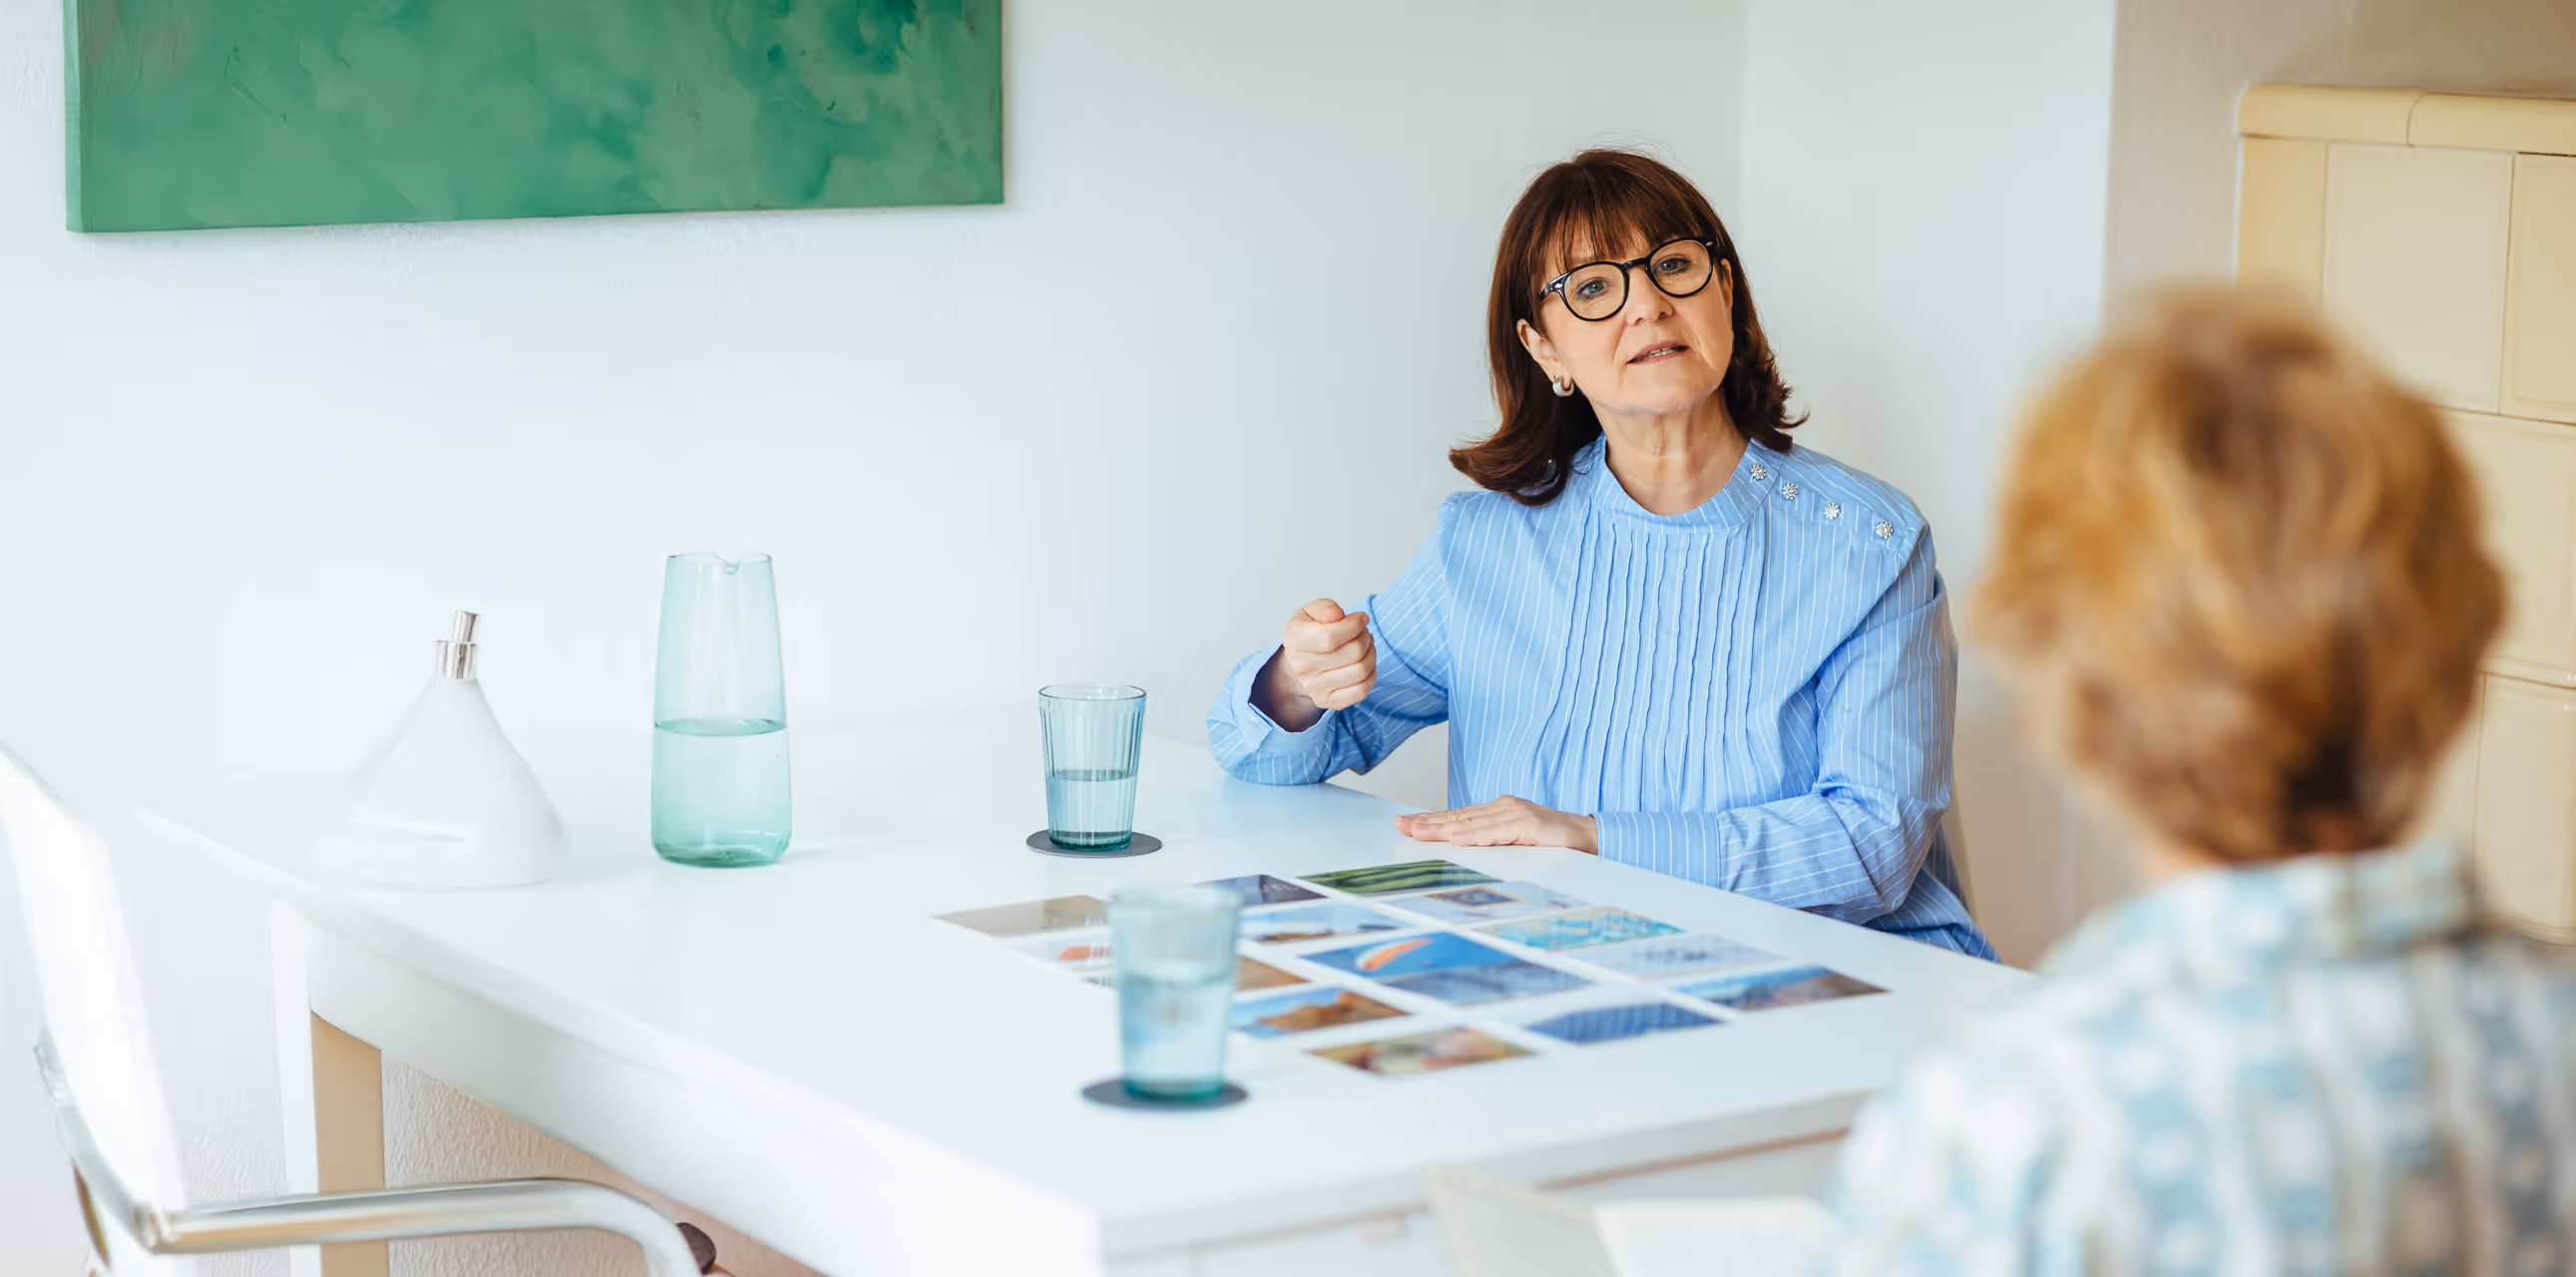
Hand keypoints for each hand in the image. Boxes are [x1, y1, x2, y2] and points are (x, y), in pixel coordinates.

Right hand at [1255, 598, 1375, 730]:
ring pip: (1360, 671)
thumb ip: (1324, 608)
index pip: (1330, 636)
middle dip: (1365, 637)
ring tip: (1366, 645)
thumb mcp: (1311, 612)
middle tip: (1363, 631)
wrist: (1300, 663)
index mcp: (1295, 639)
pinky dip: (1371, 675)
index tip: (1361, 618)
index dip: (1353, 625)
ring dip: (1371, 654)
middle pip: (1352, 653)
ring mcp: (1315, 687)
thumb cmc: (1310, 633)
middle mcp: (1302, 666)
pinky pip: (1361, 691)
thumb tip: (1337, 614)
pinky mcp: (1328, 701)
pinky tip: (1365, 663)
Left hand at [1394, 796, 1597, 852]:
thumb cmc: (1554, 842)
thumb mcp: (1516, 841)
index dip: (1431, 821)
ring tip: (1417, 832)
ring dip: (1441, 829)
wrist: (1590, 837)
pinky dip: (1475, 836)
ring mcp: (1516, 814)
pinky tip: (1456, 839)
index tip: (1406, 825)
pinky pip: (1497, 832)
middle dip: (1426, 823)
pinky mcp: (1529, 825)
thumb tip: (1461, 849)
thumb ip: (1493, 841)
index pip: (1458, 817)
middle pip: (1458, 817)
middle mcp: (1504, 807)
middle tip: (1399, 826)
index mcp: (1500, 810)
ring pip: (1471, 823)